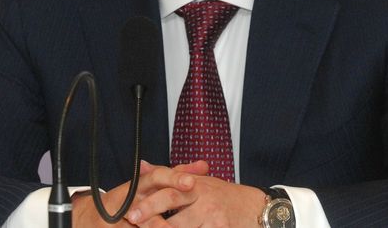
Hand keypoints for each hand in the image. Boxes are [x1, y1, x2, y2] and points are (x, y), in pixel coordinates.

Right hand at [71, 160, 206, 226]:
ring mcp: (121, 217)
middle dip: (169, 200)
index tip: (193, 181)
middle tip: (190, 197)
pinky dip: (153, 227)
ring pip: (145, 221)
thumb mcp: (151, 186)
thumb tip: (204, 166)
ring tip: (172, 227)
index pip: (157, 176)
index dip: (174, 178)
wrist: (94, 219)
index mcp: (140, 184)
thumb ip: (176, 176)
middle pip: (152, 200)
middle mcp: (130, 199)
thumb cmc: (129, 201)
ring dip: (159, 224)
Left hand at [125, 161, 265, 227]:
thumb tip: (142, 166)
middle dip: (150, 215)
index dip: (148, 201)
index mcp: (195, 184)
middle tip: (134, 222)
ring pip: (181, 226)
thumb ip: (172, 176)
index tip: (131, 211)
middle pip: (171, 202)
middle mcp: (202, 196)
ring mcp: (211, 214)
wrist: (256, 208)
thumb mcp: (200, 182)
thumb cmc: (225, 197)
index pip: (168, 189)